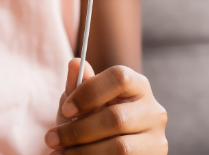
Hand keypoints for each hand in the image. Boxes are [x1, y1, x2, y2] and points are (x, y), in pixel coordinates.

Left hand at [44, 58, 167, 153]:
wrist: (105, 149)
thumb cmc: (92, 118)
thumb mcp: (82, 101)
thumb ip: (78, 84)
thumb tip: (74, 63)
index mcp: (137, 85)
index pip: (119, 78)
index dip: (89, 92)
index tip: (66, 109)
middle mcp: (153, 110)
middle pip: (116, 118)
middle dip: (78, 131)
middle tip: (51, 139)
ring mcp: (156, 138)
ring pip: (120, 148)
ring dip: (83, 152)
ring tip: (59, 154)